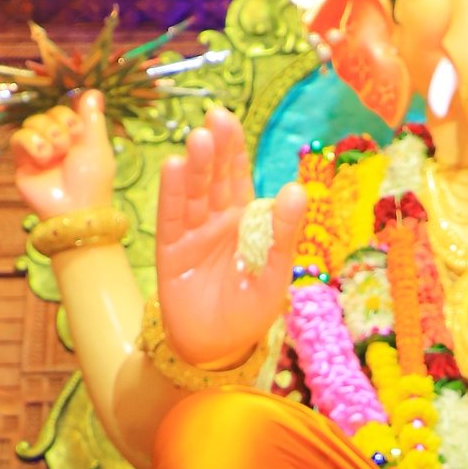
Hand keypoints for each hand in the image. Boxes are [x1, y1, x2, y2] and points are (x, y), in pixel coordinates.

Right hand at [11, 89, 117, 218]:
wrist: (74, 210)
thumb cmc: (91, 180)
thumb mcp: (97, 145)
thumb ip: (93, 118)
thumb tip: (94, 91)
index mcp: (78, 136)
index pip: (68, 107)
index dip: (72, 111)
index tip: (79, 126)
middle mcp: (59, 140)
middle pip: (51, 111)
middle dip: (61, 124)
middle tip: (69, 145)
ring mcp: (40, 149)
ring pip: (34, 121)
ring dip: (48, 134)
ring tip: (57, 154)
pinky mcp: (23, 160)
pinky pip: (19, 137)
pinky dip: (31, 143)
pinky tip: (43, 157)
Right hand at [155, 106, 306, 365]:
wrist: (216, 348)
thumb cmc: (250, 312)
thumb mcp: (275, 273)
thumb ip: (285, 233)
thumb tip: (296, 189)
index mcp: (246, 220)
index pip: (238, 176)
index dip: (234, 149)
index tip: (229, 121)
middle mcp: (217, 219)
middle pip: (215, 177)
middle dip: (215, 148)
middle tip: (215, 119)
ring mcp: (192, 232)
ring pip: (194, 192)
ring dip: (196, 166)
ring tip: (198, 140)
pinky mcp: (171, 249)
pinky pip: (172, 217)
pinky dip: (174, 194)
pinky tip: (175, 168)